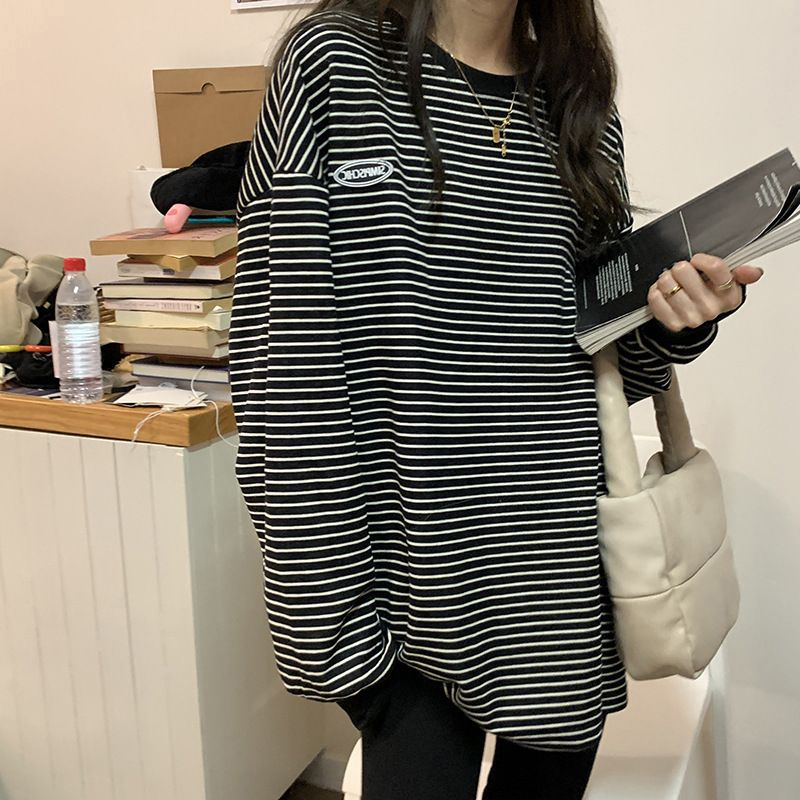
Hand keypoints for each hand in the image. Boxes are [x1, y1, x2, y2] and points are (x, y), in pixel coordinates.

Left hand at [647, 254, 763, 332]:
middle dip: (680, 267)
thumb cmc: (711, 297)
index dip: (701, 259)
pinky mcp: (673, 323)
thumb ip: (741, 273)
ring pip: (667, 283)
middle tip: (683, 273)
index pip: (715, 267)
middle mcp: (711, 308)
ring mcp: (691, 317)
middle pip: (684, 271)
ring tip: (673, 283)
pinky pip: (655, 297)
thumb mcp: (729, 283)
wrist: (696, 320)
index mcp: (729, 295)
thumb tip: (754, 272)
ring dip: (666, 280)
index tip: (697, 261)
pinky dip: (656, 291)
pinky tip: (664, 293)